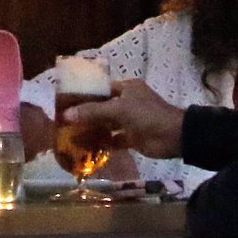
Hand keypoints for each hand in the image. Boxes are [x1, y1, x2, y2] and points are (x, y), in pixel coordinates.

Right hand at [65, 78, 183, 159]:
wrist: (174, 137)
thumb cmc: (147, 115)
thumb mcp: (118, 109)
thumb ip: (92, 112)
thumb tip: (65, 115)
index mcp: (127, 89)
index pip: (100, 89)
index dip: (83, 96)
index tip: (65, 104)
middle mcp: (128, 102)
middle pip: (101, 108)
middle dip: (84, 115)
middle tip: (63, 122)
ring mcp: (130, 120)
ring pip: (106, 124)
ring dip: (92, 130)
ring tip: (70, 136)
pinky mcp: (132, 137)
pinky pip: (113, 139)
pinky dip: (102, 144)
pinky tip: (86, 148)